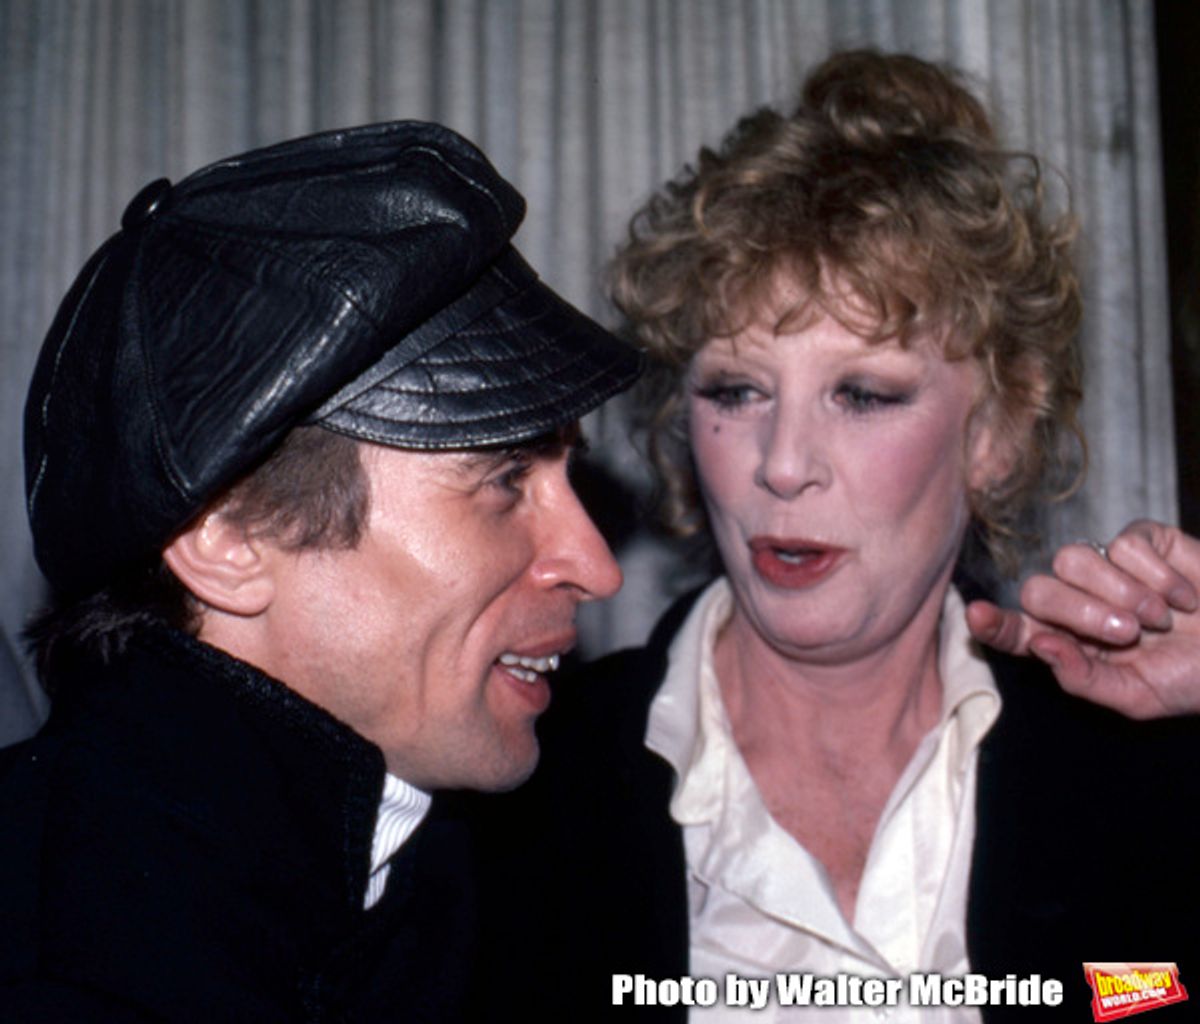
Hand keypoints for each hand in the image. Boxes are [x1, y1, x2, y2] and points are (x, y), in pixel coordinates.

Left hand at [965, 519, 1199, 718]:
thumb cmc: (1193, 677)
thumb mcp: (1138, 695)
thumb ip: (1083, 678)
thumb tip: (1039, 646)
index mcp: (1067, 643)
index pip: (1014, 631)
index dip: (993, 624)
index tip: (976, 615)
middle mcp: (1076, 601)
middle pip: (1038, 590)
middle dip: (1080, 612)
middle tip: (1130, 633)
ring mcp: (1104, 567)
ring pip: (1072, 559)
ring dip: (1120, 592)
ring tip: (1160, 619)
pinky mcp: (1139, 541)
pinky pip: (1123, 544)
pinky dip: (1158, 575)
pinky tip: (1184, 597)